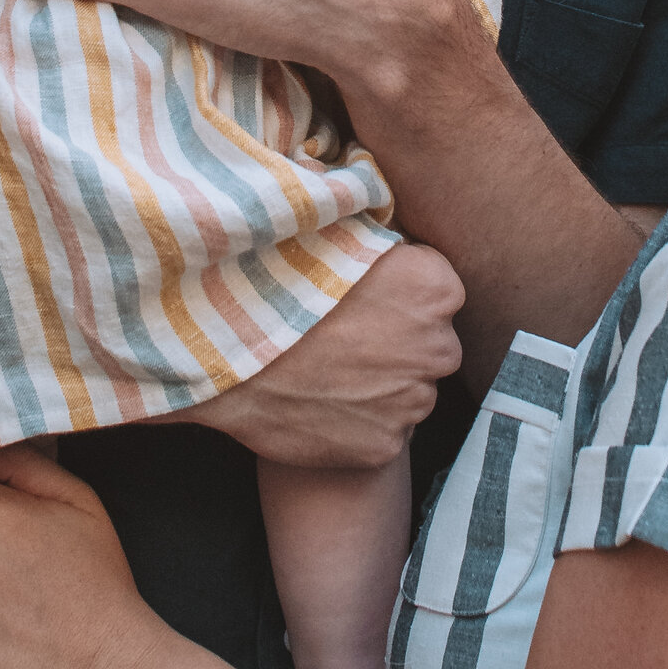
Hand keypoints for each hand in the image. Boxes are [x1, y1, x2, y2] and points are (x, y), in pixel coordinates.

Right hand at [176, 241, 464, 466]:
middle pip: (432, 347)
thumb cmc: (277, 279)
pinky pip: (383, 433)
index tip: (367, 297)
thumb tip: (390, 223)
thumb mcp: (336, 232)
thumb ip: (378, 236)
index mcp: (435, 287)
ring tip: (327, 372)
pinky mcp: (385, 445)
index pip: (440, 294)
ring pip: (409, 394)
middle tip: (347, 338)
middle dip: (401, 345)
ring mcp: (412, 401)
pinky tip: (320, 403)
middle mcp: (437, 346)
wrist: (227, 346)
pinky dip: (360, 424)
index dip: (403, 297)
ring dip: (381, 387)